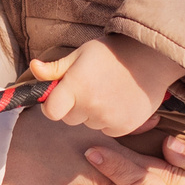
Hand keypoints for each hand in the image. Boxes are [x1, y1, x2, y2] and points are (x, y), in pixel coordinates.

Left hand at [31, 34, 179, 134]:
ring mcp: (109, 118)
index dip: (52, 106)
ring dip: (93, 114)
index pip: (51, 111)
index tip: (59, 98)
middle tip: (90, 88)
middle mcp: (91, 105)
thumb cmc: (111, 54)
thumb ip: (55, 68)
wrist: (151, 58)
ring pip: (88, 125)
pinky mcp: (125, 127)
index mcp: (76, 85)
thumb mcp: (80, 54)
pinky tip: (119, 102)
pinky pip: (107, 130)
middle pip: (69, 119)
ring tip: (108, 92)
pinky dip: (110, 121)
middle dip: (74, 107)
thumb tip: (33, 68)